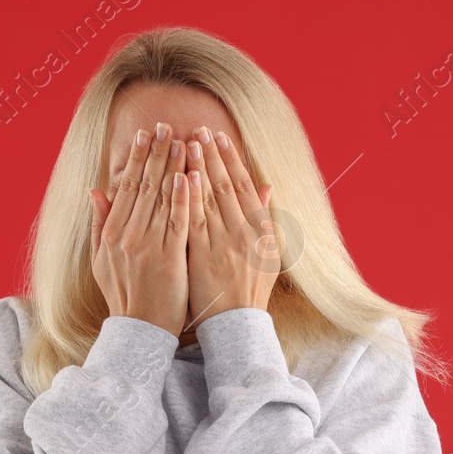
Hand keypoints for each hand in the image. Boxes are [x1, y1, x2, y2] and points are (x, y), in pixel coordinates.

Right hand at [89, 123, 190, 336]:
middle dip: (156, 153)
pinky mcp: (169, 259)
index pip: (126, 186)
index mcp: (112, 232)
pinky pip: (176, 222)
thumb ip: (99, 223)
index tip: (145, 135)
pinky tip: (188, 176)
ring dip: (172, 166)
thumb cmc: (125, 296)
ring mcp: (148, 246)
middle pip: (144, 185)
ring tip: (183, 141)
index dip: (137, 158)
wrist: (140, 331)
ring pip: (161, 198)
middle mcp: (127, 235)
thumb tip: (95, 190)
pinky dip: (182, 198)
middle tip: (166, 126)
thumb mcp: (101, 259)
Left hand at [180, 127, 278, 332]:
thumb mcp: (268, 253)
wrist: (237, 324)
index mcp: (260, 229)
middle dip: (211, 155)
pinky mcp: (204, 256)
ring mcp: (224, 243)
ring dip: (198, 167)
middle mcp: (244, 232)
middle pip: (225, 185)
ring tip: (187, 142)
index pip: (244, 186)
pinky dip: (190, 197)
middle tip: (199, 129)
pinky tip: (184, 176)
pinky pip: (195, 221)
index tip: (220, 137)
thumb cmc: (251, 289)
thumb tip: (267, 188)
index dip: (231, 159)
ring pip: (210, 198)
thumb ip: (266, 219)